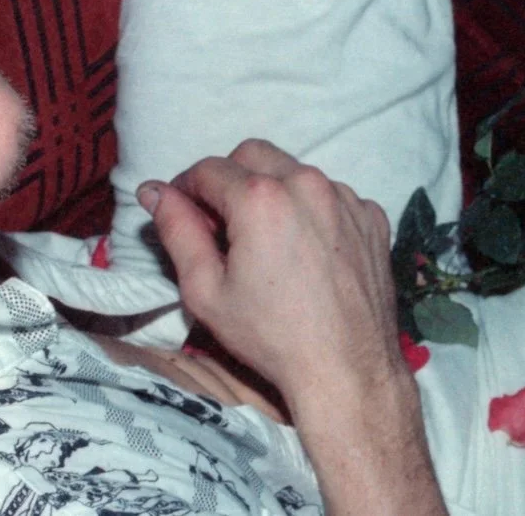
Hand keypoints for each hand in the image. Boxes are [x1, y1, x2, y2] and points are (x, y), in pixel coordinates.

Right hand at [137, 139, 405, 410]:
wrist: (345, 370)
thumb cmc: (269, 335)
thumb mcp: (204, 290)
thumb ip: (176, 230)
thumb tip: (153, 190)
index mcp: (260, 198)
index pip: (207, 169)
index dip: (186, 189)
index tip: (183, 215)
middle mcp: (306, 184)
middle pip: (252, 155)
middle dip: (229, 178)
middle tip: (221, 223)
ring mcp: (345, 199)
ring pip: (293, 171)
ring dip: (271, 191)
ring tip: (266, 239)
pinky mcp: (371, 217)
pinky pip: (330, 195)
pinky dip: (310, 209)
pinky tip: (304, 249)